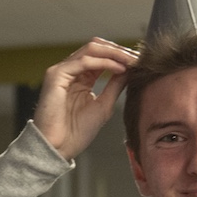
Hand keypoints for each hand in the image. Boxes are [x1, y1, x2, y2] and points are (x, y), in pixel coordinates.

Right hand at [33, 38, 138, 159]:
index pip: (101, 57)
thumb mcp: (104, 105)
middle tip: (137, 57)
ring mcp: (62, 71)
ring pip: (91, 49)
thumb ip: (115, 86)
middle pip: (96, 48)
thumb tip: (130, 70)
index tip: (139, 61)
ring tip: (131, 60)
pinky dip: (103, 62)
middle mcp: (70, 71)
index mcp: (80, 78)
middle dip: (119, 50)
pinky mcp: (56, 75)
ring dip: (114, 53)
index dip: (121, 56)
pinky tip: (118, 68)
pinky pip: (84, 61)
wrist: (58, 148)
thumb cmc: (76, 133)